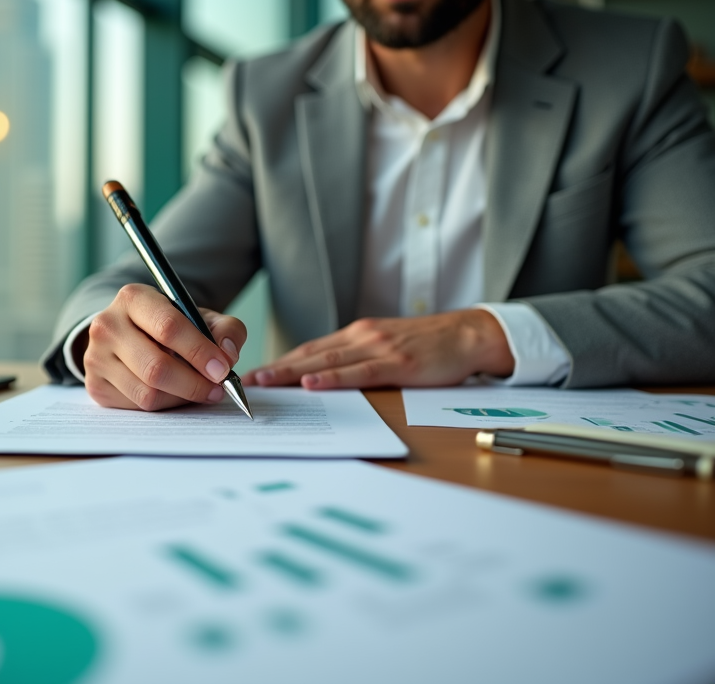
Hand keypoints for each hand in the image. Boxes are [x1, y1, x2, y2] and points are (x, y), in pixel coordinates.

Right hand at [78, 284, 247, 410]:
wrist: (127, 333)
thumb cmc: (167, 324)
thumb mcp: (198, 316)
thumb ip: (225, 328)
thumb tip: (228, 354)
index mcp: (133, 298)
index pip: (168, 327)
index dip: (200, 351)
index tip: (222, 368)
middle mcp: (107, 325)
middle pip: (156, 367)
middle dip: (194, 383)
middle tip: (217, 388)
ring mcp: (96, 357)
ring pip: (148, 393)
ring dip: (181, 397)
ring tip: (198, 389)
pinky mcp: (95, 384)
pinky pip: (137, 406)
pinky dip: (164, 404)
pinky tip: (173, 392)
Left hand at [242, 310, 513, 388]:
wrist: (468, 334)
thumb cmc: (429, 344)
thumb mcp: (387, 344)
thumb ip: (359, 356)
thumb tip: (327, 375)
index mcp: (358, 334)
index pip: (311, 349)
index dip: (282, 361)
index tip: (257, 373)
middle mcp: (362, 337)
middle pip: (311, 354)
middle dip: (277, 367)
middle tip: (248, 380)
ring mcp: (379, 348)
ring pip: (327, 361)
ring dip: (292, 372)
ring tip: (266, 382)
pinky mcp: (398, 363)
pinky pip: (359, 372)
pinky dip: (332, 378)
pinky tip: (312, 383)